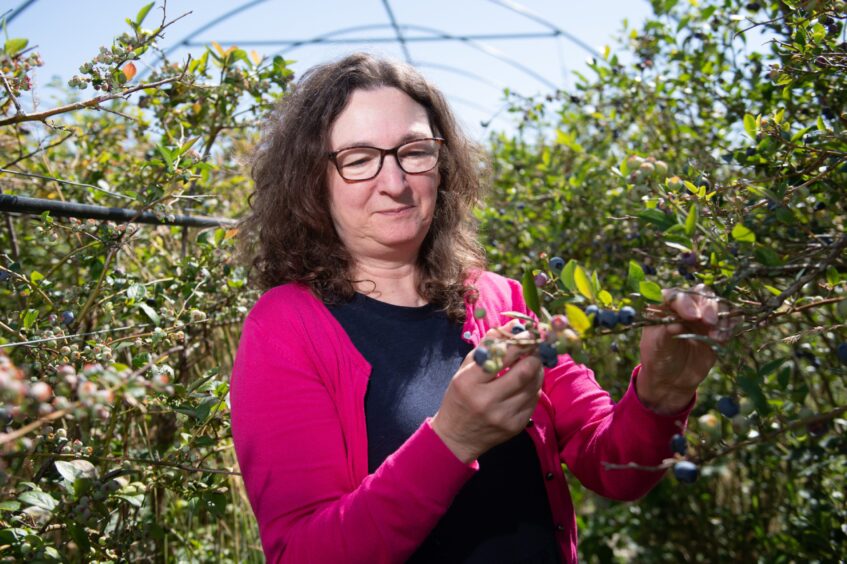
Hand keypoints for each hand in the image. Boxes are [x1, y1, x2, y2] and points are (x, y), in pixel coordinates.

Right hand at [431, 322, 542, 463]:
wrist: (456, 437)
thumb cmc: (460, 397)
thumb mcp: (465, 369)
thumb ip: (488, 346)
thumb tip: (514, 325)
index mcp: (469, 382)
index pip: (502, 356)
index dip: (520, 342)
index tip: (528, 334)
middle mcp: (487, 401)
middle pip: (524, 372)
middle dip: (534, 356)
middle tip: (536, 347)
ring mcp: (503, 416)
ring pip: (533, 386)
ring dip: (537, 370)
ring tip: (532, 363)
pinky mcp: (516, 426)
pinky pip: (534, 401)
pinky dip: (534, 387)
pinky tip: (527, 382)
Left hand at [638, 284, 733, 414]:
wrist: (672, 378)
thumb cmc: (658, 358)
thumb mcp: (656, 346)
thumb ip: (663, 332)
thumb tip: (675, 324)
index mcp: (665, 306)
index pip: (675, 294)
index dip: (684, 301)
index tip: (690, 316)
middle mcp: (685, 306)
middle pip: (701, 294)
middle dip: (707, 306)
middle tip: (708, 322)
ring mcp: (702, 316)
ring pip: (718, 304)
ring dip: (720, 316)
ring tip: (715, 336)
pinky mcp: (717, 328)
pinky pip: (730, 320)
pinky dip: (729, 326)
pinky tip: (721, 339)